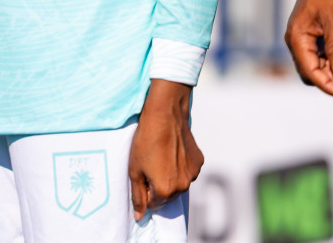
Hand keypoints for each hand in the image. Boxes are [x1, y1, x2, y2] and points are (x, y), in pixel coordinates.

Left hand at [128, 80, 202, 219]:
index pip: (153, 204)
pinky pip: (187, 172)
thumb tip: (139, 216)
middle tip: (149, 165)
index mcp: (165, 190)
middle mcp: (183, 186)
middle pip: (167, 197)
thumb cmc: (145, 141)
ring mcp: (193, 175)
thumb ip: (137, 195)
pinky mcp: (199, 163)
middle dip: (157, 186)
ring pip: (178, 185)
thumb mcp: (134, 169)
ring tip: (160, 157)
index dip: (144, 191)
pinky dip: (179, 167)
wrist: (164, 115)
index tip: (141, 175)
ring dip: (169, 177)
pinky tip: (172, 152)